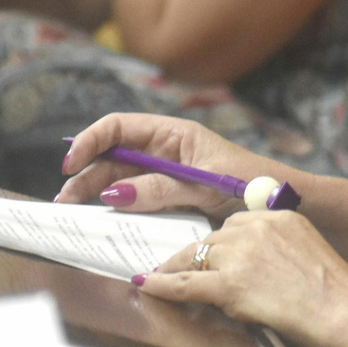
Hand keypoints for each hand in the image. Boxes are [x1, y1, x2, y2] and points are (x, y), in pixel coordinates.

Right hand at [58, 113, 293, 218]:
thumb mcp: (205, 183)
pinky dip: (117, 208)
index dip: (90, 140)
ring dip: (95, 192)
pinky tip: (103, 220)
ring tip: (75, 212)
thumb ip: (161, 188)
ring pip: (119, 178)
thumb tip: (113, 192)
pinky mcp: (170, 197)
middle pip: (113, 156)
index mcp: (174, 134)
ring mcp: (166, 174)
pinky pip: (136, 198)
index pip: (120, 126)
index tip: (70, 162)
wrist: (282, 202)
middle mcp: (165, 150)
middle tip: (65, 202)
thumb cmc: (252, 182)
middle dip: (85, 173)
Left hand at [136, 209, 347, 346]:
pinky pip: (184, 283)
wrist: (345, 311)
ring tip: (161, 277)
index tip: (209, 253)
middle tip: (181, 268)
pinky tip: (147, 285)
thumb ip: (281, 249)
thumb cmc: (336, 293)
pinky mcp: (230, 284)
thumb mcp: (309, 251)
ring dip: (179, 269)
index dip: (219, 244)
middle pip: (213, 238)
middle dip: (198, 256)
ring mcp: (242, 254)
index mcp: (280, 216)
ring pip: (196, 257)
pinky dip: (162, 285)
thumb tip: (257, 268)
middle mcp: (258, 227)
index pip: (236, 224)